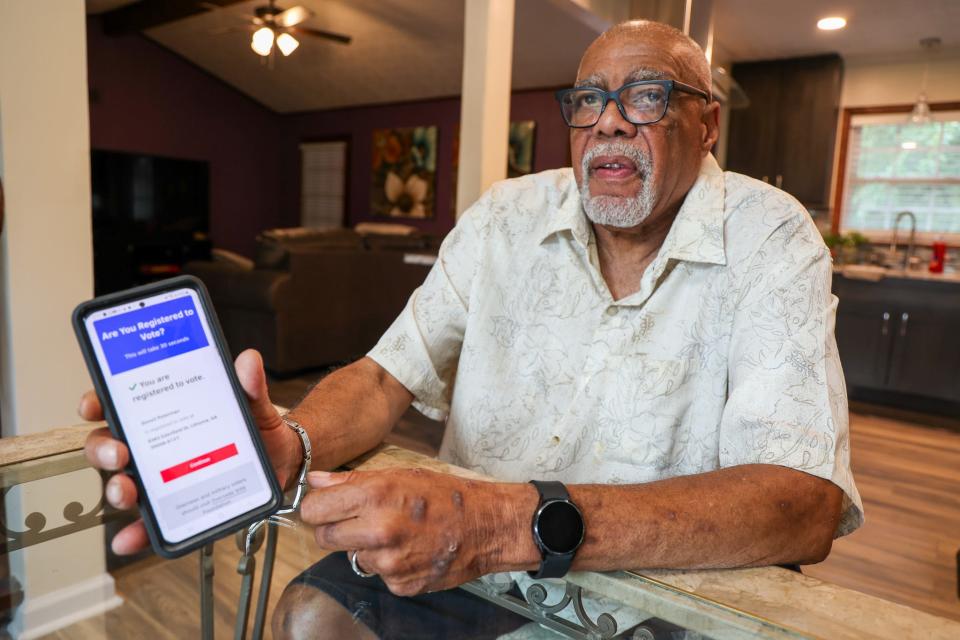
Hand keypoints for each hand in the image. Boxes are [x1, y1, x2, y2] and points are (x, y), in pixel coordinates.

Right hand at [81, 349, 301, 554]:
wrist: (283, 460)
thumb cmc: (258, 428)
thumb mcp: (255, 404)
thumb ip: (250, 386)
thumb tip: (249, 361)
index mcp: (166, 413)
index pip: (121, 404)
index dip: (98, 403)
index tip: (93, 405)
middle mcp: (155, 445)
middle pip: (111, 445)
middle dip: (103, 449)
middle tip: (118, 453)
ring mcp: (163, 477)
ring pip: (125, 482)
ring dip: (116, 489)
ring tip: (126, 492)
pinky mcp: (177, 506)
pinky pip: (150, 523)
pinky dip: (136, 533)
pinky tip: (128, 540)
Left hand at [302, 468, 538, 595]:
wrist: (486, 526)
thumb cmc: (445, 496)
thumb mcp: (399, 475)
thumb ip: (352, 481)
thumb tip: (316, 480)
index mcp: (375, 496)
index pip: (313, 510)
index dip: (319, 508)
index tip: (328, 508)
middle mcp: (378, 530)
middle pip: (324, 538)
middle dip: (336, 530)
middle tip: (361, 521)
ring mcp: (389, 562)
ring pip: (352, 558)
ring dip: (366, 548)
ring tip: (397, 534)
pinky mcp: (399, 584)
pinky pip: (377, 575)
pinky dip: (389, 565)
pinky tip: (410, 550)